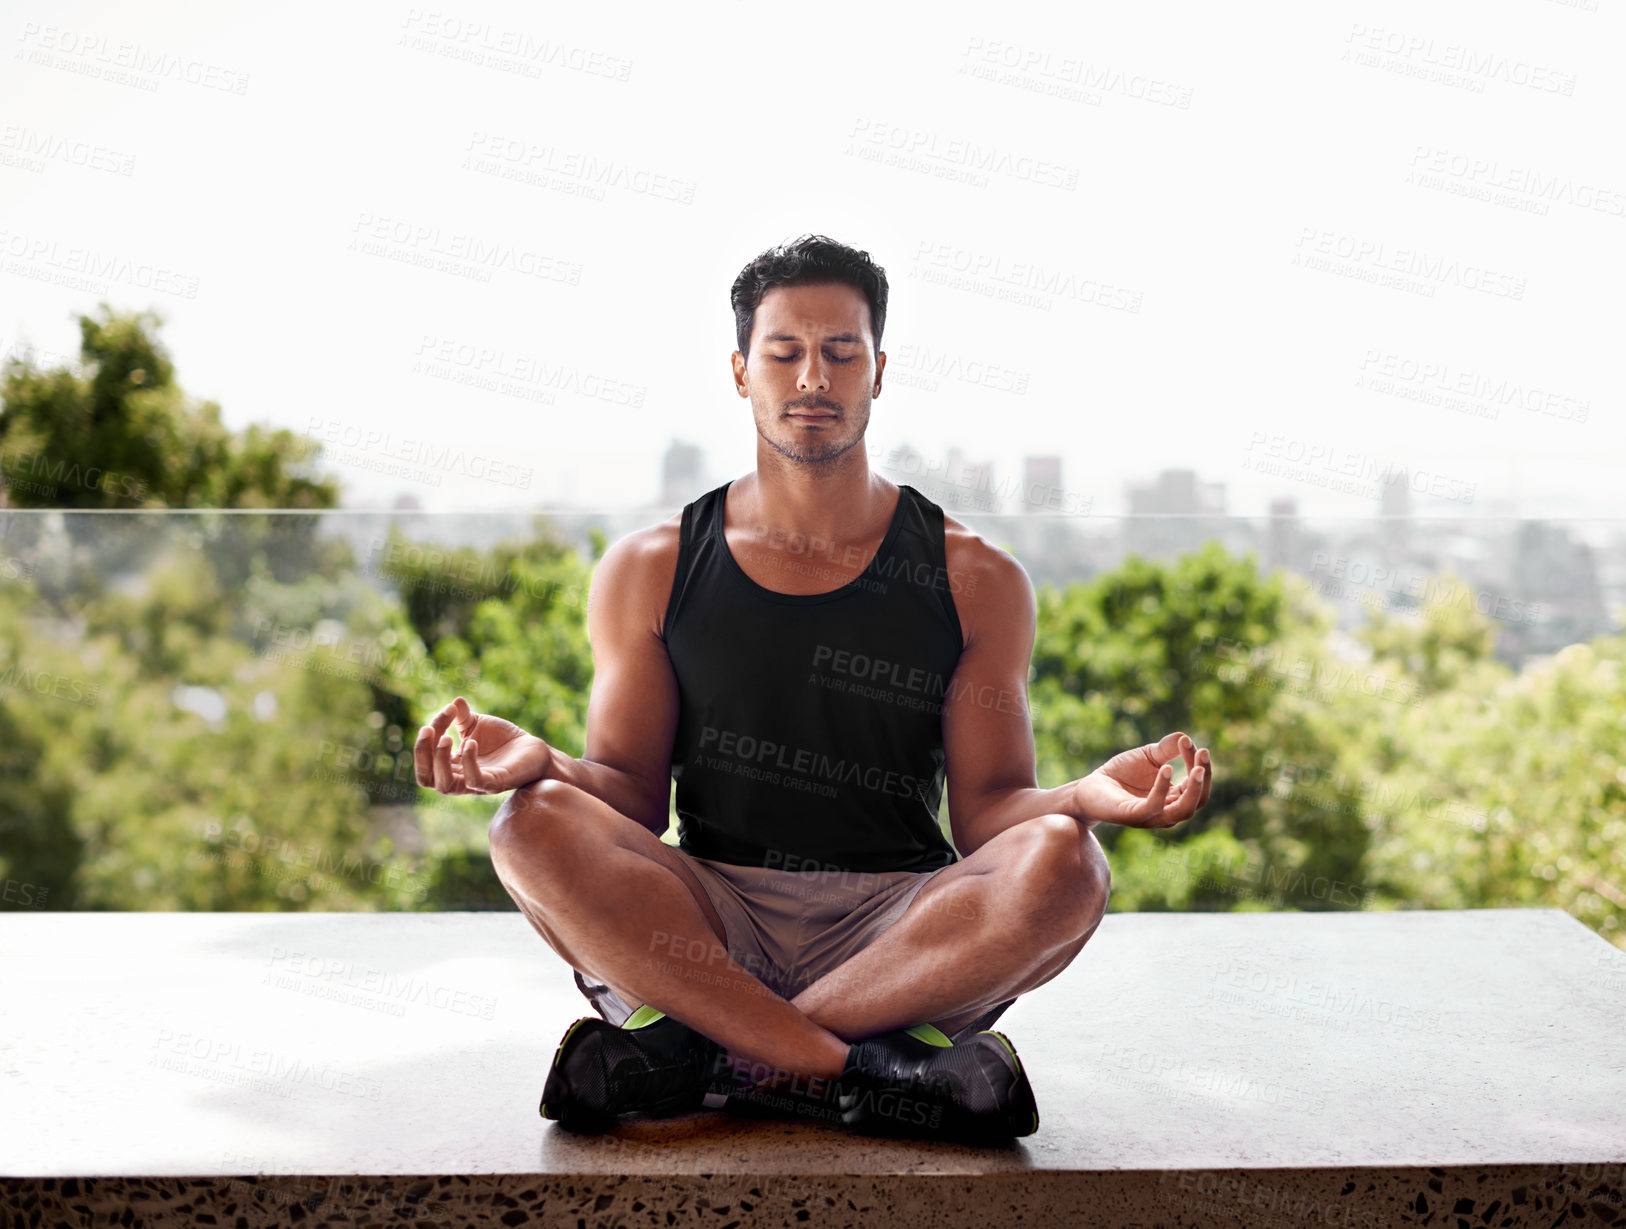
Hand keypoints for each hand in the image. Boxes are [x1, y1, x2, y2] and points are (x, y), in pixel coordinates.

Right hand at [412, 697, 552, 794]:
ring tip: (446, 738)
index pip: (428, 755)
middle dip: (422, 753)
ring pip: (445, 786)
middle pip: (426, 778)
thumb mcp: (477, 724)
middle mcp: (459, 778)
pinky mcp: (495, 783)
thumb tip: (454, 702)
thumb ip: (461, 717)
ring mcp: (476, 784)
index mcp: (451, 765)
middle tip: (429, 730)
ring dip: (440, 761)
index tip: (449, 710)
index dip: (430, 732)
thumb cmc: (503, 740)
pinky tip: (471, 743)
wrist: (533, 749)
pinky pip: (474, 781)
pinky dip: (469, 762)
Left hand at [1073, 732, 1211, 828]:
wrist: (1089, 787)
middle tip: (1203, 753)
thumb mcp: (1148, 756)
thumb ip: (1167, 748)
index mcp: (1174, 798)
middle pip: (1198, 801)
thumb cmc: (1121, 774)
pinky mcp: (1132, 816)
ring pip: (1183, 811)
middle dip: (1204, 778)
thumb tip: (1185, 737)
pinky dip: (1162, 788)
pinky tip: (1166, 768)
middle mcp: (1167, 812)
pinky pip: (1153, 807)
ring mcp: (1151, 817)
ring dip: (1193, 789)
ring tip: (1196, 767)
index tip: (1191, 742)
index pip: (1198, 785)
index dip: (1200, 765)